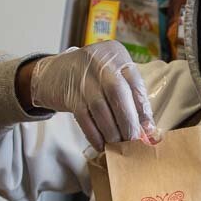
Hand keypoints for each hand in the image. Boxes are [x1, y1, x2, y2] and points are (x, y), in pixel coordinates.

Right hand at [30, 41, 155, 150]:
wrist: (53, 73)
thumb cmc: (92, 78)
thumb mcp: (112, 76)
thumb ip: (130, 96)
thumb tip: (148, 129)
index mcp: (116, 54)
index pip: (135, 82)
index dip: (143, 109)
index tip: (147, 130)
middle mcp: (99, 62)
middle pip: (118, 94)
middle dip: (128, 122)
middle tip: (133, 141)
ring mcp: (82, 78)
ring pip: (101, 109)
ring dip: (112, 131)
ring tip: (118, 145)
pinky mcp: (69, 94)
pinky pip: (84, 119)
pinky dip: (94, 135)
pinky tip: (101, 144)